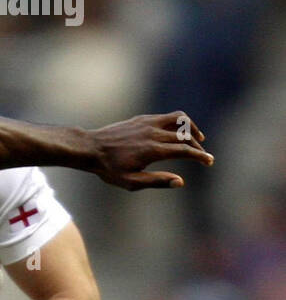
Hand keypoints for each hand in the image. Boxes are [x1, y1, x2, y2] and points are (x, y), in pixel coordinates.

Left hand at [88, 112, 212, 189]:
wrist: (91, 147)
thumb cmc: (109, 169)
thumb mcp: (131, 182)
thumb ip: (157, 181)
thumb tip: (180, 182)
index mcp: (153, 150)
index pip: (184, 150)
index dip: (199, 156)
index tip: (209, 161)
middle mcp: (153, 133)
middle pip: (185, 136)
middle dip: (198, 146)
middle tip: (204, 156)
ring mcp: (148, 122)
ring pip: (179, 119)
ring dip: (192, 128)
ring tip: (197, 138)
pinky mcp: (143, 118)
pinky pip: (167, 116)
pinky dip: (178, 122)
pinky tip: (177, 132)